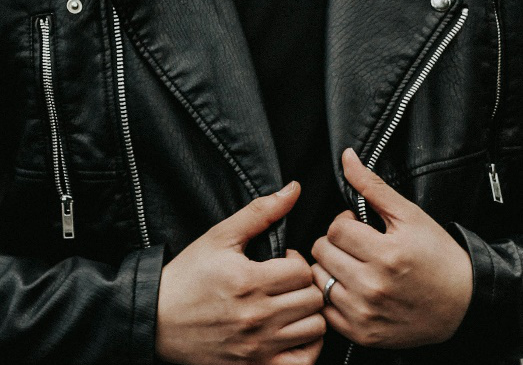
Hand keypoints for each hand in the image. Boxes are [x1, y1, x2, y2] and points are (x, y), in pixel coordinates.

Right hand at [156, 181, 325, 364]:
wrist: (157, 320)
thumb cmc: (187, 276)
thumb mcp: (219, 237)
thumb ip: (260, 212)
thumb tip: (293, 189)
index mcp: (249, 281)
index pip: (302, 270)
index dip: (294, 260)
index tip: (280, 262)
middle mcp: (256, 317)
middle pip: (313, 298)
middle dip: (303, 284)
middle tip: (286, 282)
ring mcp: (258, 347)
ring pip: (315, 328)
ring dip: (308, 313)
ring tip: (290, 304)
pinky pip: (304, 362)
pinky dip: (306, 346)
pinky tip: (292, 331)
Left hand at [311, 148, 472, 348]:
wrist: (460, 304)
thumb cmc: (436, 256)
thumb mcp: (410, 216)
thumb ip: (372, 186)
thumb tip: (346, 157)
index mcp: (387, 254)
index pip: (335, 229)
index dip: (344, 223)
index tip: (358, 227)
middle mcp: (373, 286)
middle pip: (321, 252)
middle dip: (334, 243)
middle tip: (355, 245)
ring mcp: (365, 313)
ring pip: (317, 278)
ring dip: (328, 267)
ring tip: (350, 264)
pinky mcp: (361, 333)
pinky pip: (323, 308)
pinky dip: (330, 295)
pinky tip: (349, 287)